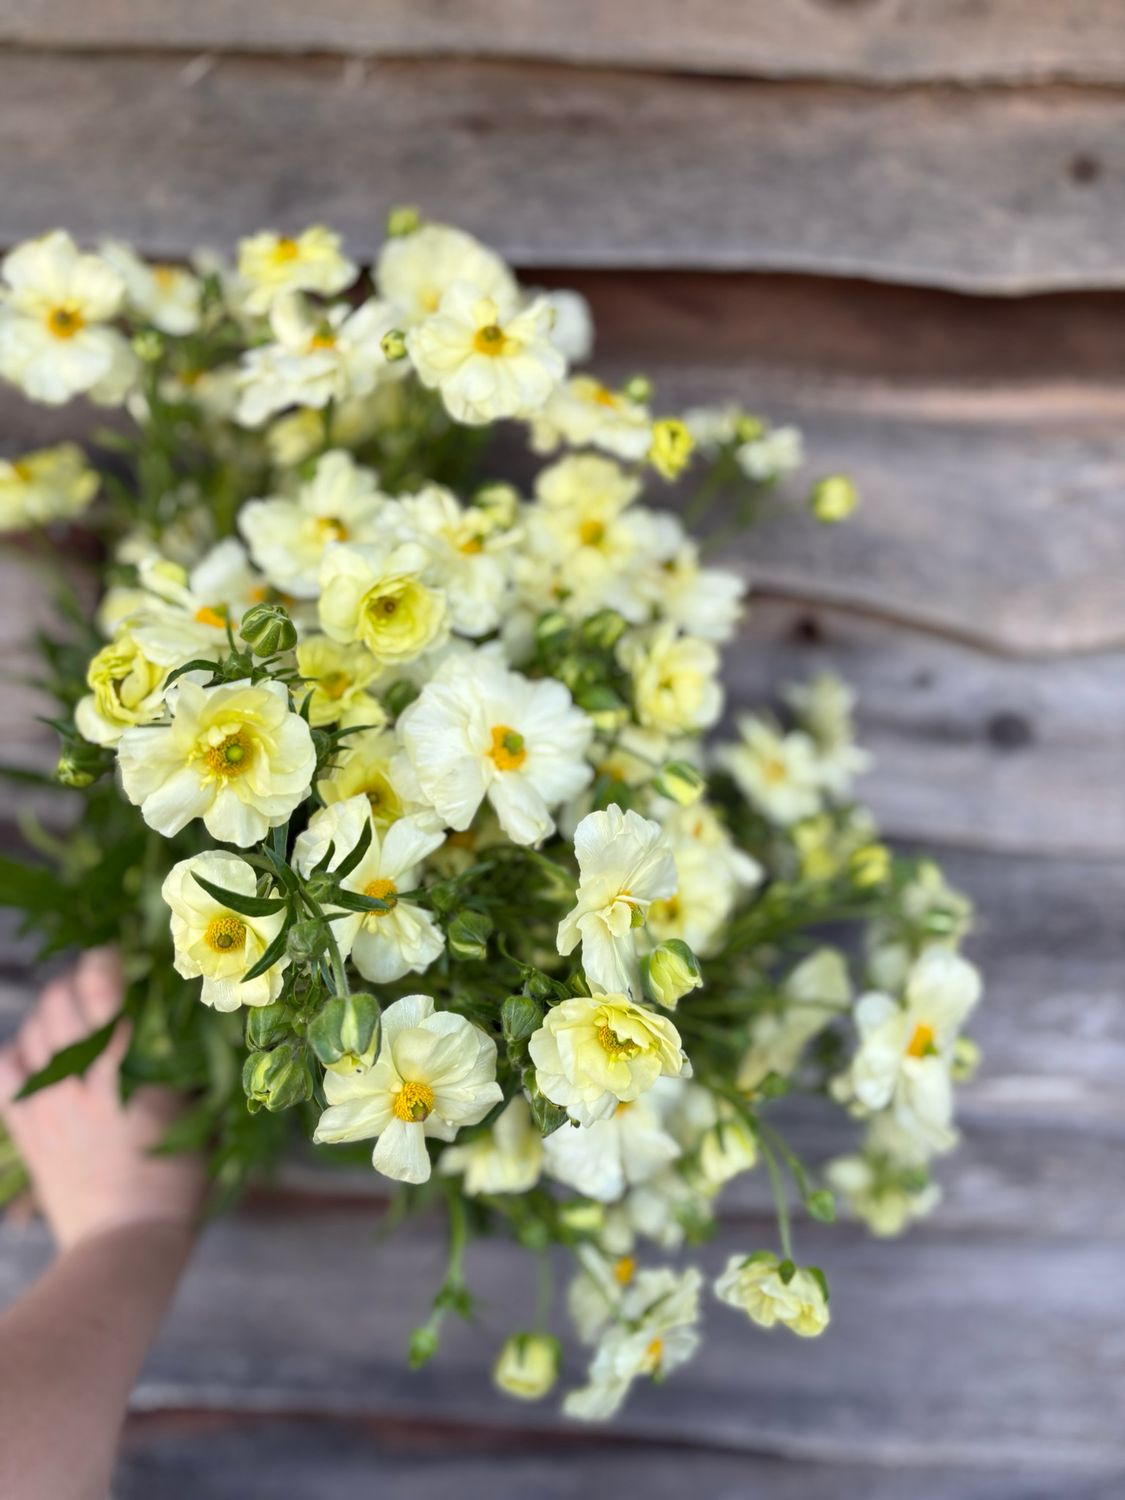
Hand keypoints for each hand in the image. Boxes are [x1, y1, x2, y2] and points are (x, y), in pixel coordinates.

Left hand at [0, 948, 204, 1250]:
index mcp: (128, 1074)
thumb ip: (188, 1063)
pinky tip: (39, 1051)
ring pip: (33, 1031)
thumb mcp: (196, 1113)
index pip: (104, 997)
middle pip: (62, 1005)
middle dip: (79, 982)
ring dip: (51, 1012)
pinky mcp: (27, 1127)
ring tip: (74, 1016)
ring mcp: (48, 1104)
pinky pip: (6, 1070)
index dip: (106, 966)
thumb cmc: (175, 1178)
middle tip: (102, 983)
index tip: (120, 955)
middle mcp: (80, 1081)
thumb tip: (188, 1015)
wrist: (126, 1240)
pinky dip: (19, 1050)